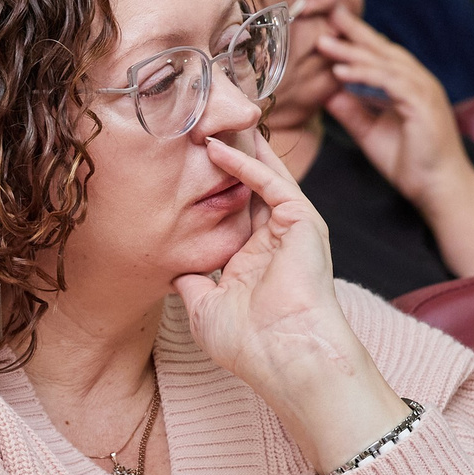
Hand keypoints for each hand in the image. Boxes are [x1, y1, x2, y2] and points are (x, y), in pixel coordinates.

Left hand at [172, 132, 404, 469]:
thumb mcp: (203, 308)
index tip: (178, 160)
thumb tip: (171, 266)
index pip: (227, 207)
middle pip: (245, 182)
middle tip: (197, 120)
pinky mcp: (301, 221)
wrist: (285, 358)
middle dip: (223, 151)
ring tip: (207, 116)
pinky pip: (270, 182)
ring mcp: (289, 227)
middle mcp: (271, 237)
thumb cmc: (249, 344)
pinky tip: (216, 149)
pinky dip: (245, 163)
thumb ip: (190, 281)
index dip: (205, 183)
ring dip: (235, 145)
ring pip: (261, 173)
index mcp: (250, 257)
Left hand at [315, 7, 472, 206]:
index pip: (379, 55)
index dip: (355, 38)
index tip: (329, 24)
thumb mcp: (371, 133)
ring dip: (352, 52)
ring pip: (384, 63)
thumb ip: (351, 112)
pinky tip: (341, 73)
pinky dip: (364, 75)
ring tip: (324, 44)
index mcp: (408, 85)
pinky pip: (389, 82)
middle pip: (382, 49)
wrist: (438, 188)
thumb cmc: (411, 163)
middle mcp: (418, 81)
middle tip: (327, 12)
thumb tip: (327, 94)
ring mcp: (423, 90)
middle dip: (354, 31)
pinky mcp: (422, 103)